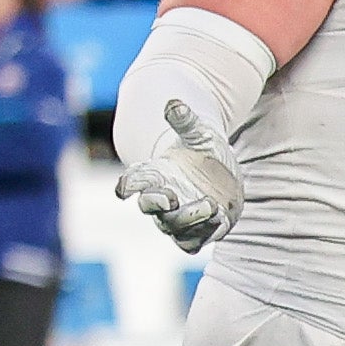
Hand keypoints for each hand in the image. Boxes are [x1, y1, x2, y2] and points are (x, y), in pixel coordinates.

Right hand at [116, 100, 240, 250]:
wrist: (219, 173)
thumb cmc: (201, 151)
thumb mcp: (198, 134)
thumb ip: (185, 121)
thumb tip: (174, 104)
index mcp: (156, 174)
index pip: (133, 181)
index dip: (127, 185)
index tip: (124, 189)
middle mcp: (163, 198)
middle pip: (149, 207)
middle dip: (156, 204)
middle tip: (171, 198)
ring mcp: (179, 216)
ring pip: (172, 227)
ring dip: (188, 220)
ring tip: (210, 205)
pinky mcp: (199, 230)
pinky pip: (193, 241)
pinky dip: (203, 234)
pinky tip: (220, 219)